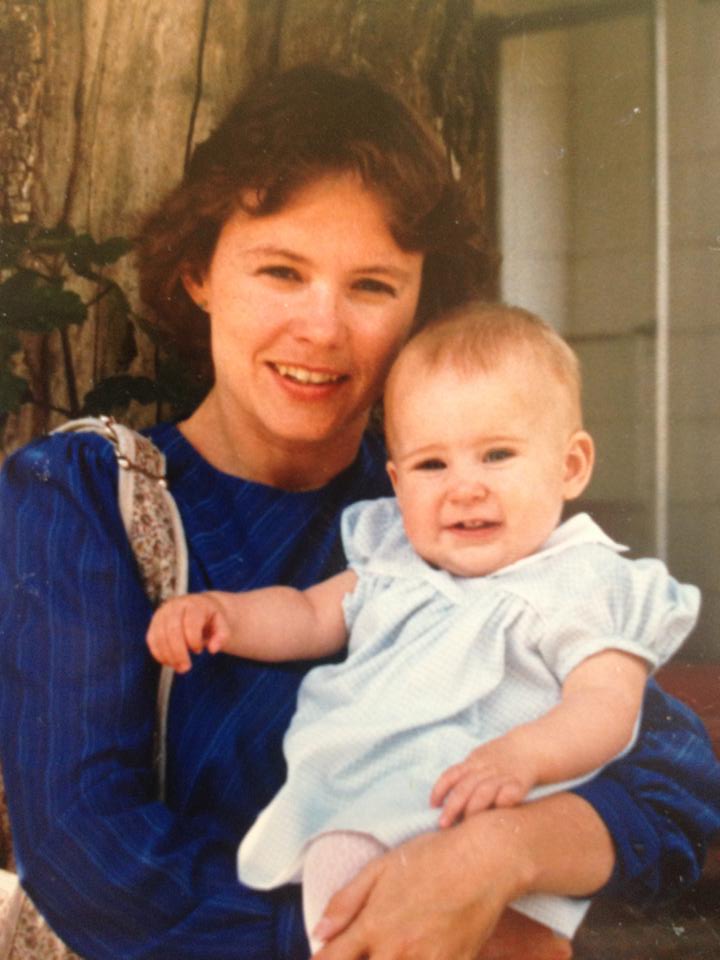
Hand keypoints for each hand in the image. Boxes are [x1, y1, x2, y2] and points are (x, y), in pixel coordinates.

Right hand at [146, 593, 230, 672]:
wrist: (199, 606)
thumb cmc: (211, 617)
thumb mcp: (222, 623)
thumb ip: (222, 635)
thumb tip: (213, 649)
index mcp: (193, 604)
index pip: (190, 622)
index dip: (193, 639)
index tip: (199, 650)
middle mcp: (175, 606)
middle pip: (172, 630)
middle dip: (178, 652)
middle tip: (185, 668)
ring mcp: (162, 613)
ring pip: (159, 636)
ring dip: (167, 656)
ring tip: (178, 667)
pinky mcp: (154, 623)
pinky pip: (151, 640)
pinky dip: (158, 654)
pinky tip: (168, 662)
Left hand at [313, 822, 518, 959]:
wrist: (484, 861)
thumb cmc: (431, 858)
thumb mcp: (381, 868)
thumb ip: (346, 901)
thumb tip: (319, 931)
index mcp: (374, 926)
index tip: (325, 957)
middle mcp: (396, 952)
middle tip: (364, 951)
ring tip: (395, 949)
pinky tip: (419, 952)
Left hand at [431, 735, 538, 826]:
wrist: (532, 747)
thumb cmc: (502, 758)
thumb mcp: (480, 759)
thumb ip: (466, 775)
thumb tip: (444, 799)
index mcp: (474, 761)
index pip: (451, 774)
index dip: (440, 790)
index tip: (432, 806)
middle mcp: (486, 768)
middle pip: (465, 787)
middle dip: (452, 807)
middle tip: (443, 824)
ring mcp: (503, 775)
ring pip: (483, 792)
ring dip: (472, 809)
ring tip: (464, 824)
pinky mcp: (520, 783)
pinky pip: (509, 794)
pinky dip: (501, 803)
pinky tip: (495, 814)